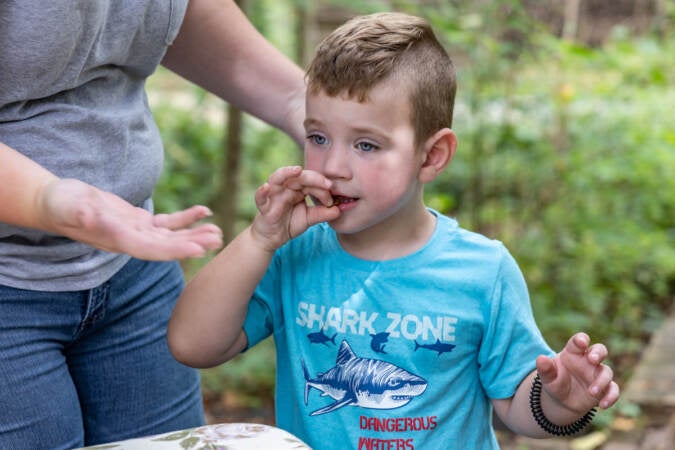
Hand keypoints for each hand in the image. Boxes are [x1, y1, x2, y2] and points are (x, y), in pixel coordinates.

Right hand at [37, 178, 222, 259]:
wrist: (55, 203)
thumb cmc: (60, 205)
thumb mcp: (70, 207)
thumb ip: (82, 214)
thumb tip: (92, 218)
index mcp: (119, 241)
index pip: (151, 249)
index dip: (175, 249)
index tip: (198, 249)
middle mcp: (132, 241)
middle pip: (168, 246)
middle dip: (193, 243)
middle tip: (219, 240)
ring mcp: (138, 232)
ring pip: (172, 236)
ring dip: (195, 233)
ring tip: (218, 231)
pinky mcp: (140, 221)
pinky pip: (168, 222)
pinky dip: (186, 217)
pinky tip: (204, 211)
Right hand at [251, 166, 338, 250]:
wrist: (272, 239)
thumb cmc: (288, 224)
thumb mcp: (308, 219)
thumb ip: (322, 214)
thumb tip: (338, 210)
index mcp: (296, 188)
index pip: (310, 181)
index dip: (322, 187)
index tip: (332, 198)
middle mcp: (285, 188)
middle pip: (298, 177)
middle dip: (313, 178)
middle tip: (327, 184)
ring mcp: (273, 196)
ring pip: (276, 179)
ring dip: (286, 173)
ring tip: (297, 170)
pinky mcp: (263, 207)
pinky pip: (260, 198)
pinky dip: (262, 192)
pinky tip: (267, 187)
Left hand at [537, 332, 619, 412]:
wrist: (562, 400)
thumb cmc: (555, 381)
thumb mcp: (547, 377)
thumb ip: (545, 368)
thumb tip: (540, 359)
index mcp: (573, 352)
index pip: (578, 341)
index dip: (581, 339)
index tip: (581, 342)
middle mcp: (588, 361)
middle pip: (600, 350)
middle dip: (598, 352)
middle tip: (593, 359)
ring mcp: (597, 374)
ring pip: (606, 371)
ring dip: (601, 381)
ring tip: (591, 392)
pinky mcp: (605, 389)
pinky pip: (613, 390)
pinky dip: (611, 397)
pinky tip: (602, 405)